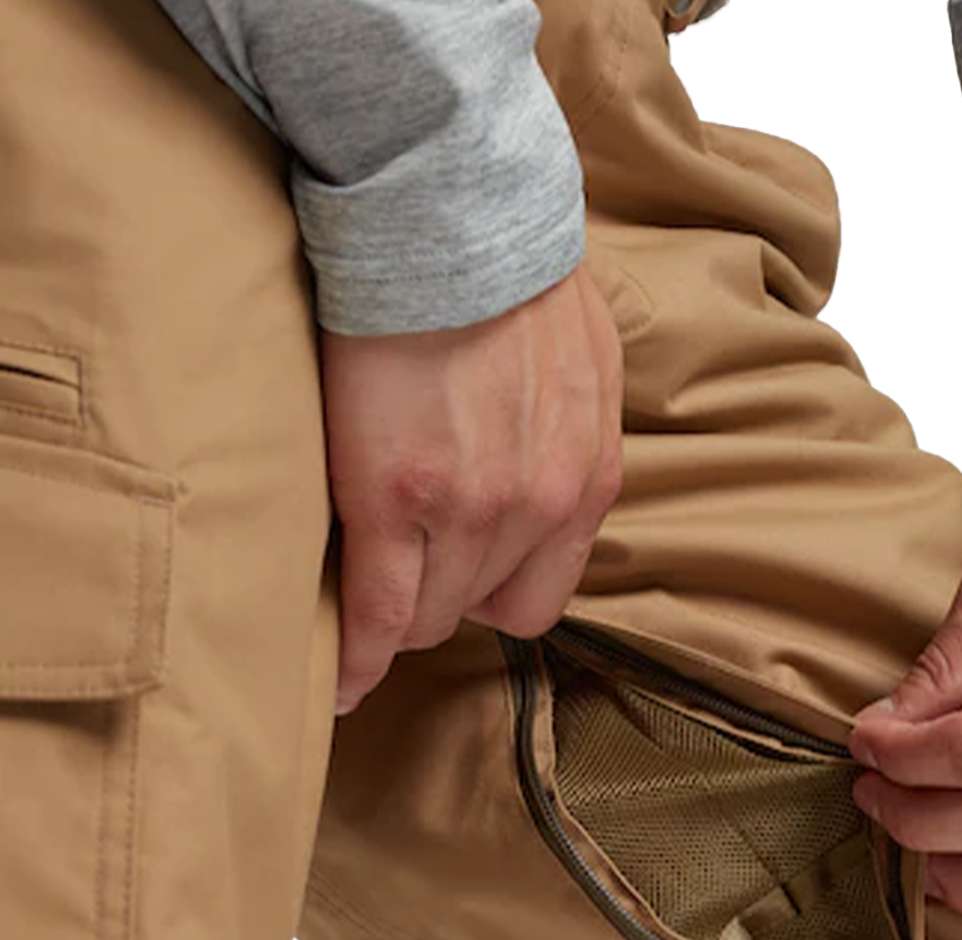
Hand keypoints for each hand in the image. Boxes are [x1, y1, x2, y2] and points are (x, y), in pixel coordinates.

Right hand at [320, 262, 623, 714]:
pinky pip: (379, 613)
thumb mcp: (577, 357)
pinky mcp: (399, 501)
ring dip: (394, 612)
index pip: (539, 593)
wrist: (444, 209)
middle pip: (480, 608)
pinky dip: (357, 653)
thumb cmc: (499, 263)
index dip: (488, 595)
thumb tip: (540, 448)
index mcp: (587, 477)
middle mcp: (542, 507)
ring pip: (428, 616)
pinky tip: (341, 675)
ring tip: (356, 602)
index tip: (451, 593)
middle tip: (392, 576)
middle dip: (438, 599)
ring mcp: (474, 511)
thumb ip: (568, 427)